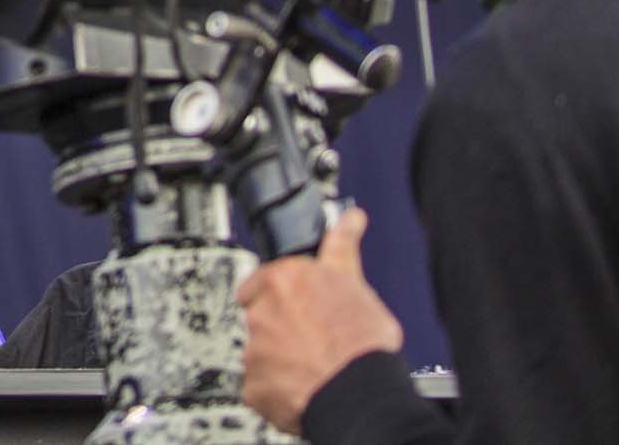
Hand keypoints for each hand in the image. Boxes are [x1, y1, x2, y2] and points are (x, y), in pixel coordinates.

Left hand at [237, 209, 405, 434]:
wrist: (361, 396)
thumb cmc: (365, 346)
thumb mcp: (358, 285)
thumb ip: (342, 253)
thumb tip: (350, 222)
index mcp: (286, 279)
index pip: (268, 275)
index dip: (280, 289)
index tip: (286, 297)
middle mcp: (264, 309)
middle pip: (264, 314)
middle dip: (282, 324)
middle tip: (312, 339)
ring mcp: (255, 347)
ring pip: (262, 349)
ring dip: (279, 356)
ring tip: (313, 368)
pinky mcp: (253, 381)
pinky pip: (261, 384)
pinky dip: (277, 388)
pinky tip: (303, 389)